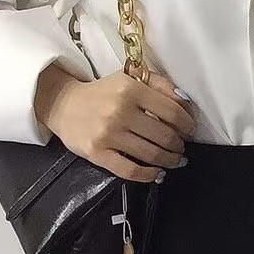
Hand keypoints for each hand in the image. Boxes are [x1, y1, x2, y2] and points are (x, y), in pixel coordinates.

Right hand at [34, 63, 195, 181]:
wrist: (64, 105)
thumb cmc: (104, 92)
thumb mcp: (130, 78)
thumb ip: (160, 85)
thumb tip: (186, 103)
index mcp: (131, 90)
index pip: (172, 112)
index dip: (187, 125)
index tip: (189, 131)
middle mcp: (120, 111)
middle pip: (164, 136)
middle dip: (179, 145)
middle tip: (181, 147)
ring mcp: (108, 134)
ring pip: (151, 154)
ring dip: (170, 160)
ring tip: (175, 160)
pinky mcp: (98, 154)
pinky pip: (130, 171)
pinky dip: (149, 175)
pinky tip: (157, 173)